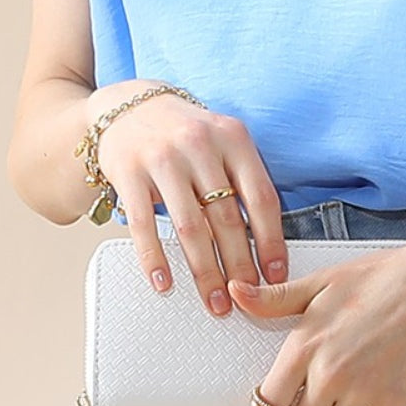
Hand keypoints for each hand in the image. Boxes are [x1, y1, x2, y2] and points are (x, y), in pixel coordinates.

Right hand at [85, 80, 287, 314]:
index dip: (271, 241)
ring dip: (204, 271)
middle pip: (226, 218)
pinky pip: (144, 224)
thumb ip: (244, 179)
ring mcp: (163, 157)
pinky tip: (164, 283)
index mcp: (233, 137)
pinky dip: (155, 259)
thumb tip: (268, 242)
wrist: (130, 105)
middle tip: (245, 298)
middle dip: (239, 266)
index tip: (276, 274)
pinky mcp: (129, 171)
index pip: (261, 197)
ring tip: (213, 301)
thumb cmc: (185, 132)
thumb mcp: (223, 140)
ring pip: (190, 227)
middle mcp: (200, 144)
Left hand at [228, 231, 405, 405]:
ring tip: (345, 395)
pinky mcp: (393, 403)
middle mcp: (330, 374)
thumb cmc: (378, 277)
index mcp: (306, 344)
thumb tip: (235, 294)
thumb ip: (276, 299)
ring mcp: (363, 392)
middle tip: (318, 395)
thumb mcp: (323, 282)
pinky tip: (368, 401)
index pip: (268, 402)